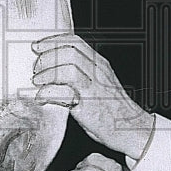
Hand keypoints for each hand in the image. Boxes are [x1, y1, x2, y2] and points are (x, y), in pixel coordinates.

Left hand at [32, 34, 152, 158]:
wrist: (134, 129)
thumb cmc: (113, 109)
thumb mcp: (100, 82)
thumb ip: (82, 72)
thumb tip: (54, 66)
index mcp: (100, 64)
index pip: (74, 41)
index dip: (52, 41)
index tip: (37, 46)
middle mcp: (98, 72)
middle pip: (68, 52)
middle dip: (46, 57)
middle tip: (36, 68)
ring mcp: (94, 88)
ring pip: (67, 68)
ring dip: (47, 74)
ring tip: (38, 82)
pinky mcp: (89, 106)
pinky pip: (64, 93)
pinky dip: (48, 93)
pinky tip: (42, 97)